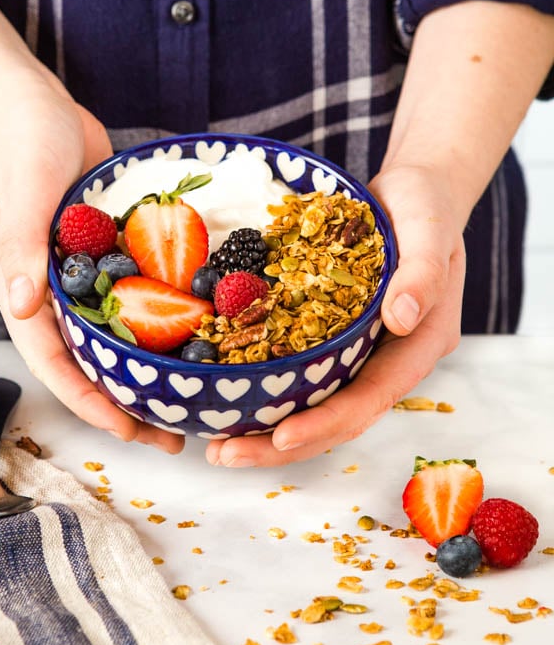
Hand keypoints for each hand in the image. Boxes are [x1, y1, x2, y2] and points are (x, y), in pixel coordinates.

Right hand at [0, 70, 184, 453]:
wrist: (40, 105)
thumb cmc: (24, 144)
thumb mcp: (24, 192)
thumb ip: (22, 247)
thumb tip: (24, 308)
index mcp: (26, 289)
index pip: (54, 361)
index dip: (89, 400)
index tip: (127, 427)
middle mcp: (56, 291)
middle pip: (90, 360)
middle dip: (126, 400)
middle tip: (173, 432)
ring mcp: (85, 273)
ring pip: (117, 334)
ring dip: (149, 366)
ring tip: (191, 396)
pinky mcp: (111, 251)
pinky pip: (139, 293)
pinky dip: (163, 316)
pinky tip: (201, 330)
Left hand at [204, 163, 464, 466]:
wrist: (412, 191)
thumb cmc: (426, 208)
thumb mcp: (430, 231)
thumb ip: (423, 274)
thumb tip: (403, 318)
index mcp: (419, 346)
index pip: (371, 398)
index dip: (326, 422)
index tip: (280, 437)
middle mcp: (388, 358)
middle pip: (337, 416)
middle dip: (282, 443)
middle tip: (224, 453)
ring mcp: (360, 349)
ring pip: (315, 400)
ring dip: (267, 425)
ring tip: (215, 442)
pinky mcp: (333, 332)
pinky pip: (301, 368)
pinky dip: (267, 385)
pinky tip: (227, 392)